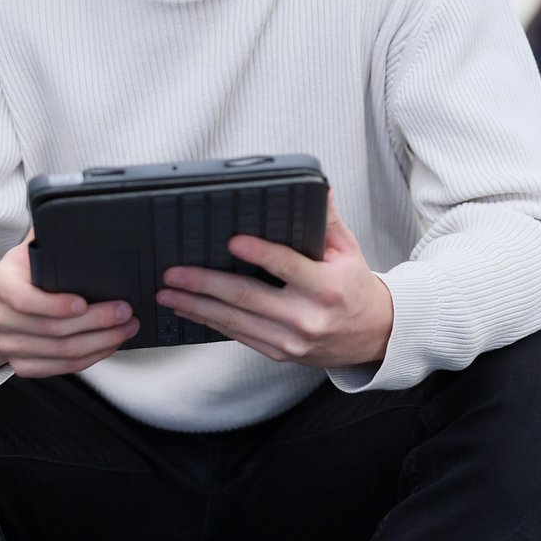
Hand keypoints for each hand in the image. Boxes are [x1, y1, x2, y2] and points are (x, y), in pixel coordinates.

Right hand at [0, 234, 139, 376]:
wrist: (1, 302)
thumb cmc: (25, 272)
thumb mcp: (31, 248)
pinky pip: (60, 368)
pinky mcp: (21, 365)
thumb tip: (86, 216)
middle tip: (126, 312)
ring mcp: (7, 345)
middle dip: (96, 322)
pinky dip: (90, 358)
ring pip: (61, 352)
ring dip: (100, 342)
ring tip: (127, 328)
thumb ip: (51, 233)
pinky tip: (108, 344)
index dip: (55, 305)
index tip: (84, 303)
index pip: (22, 299)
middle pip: (52, 329)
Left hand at [156, 193, 393, 366]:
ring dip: (197, 306)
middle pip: (248, 298)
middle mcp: (307, 317)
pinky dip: (210, 322)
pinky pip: (238, 336)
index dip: (259, 253)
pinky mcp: (279, 353)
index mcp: (326, 287)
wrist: (372, 335)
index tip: (232, 241)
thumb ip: (328, 221)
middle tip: (175, 272)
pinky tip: (189, 310)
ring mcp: (290, 339)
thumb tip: (320, 187)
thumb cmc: (355, 288)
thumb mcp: (349, 250)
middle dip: (205, 284)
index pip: (288, 267)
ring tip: (168, 292)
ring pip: (235, 321)